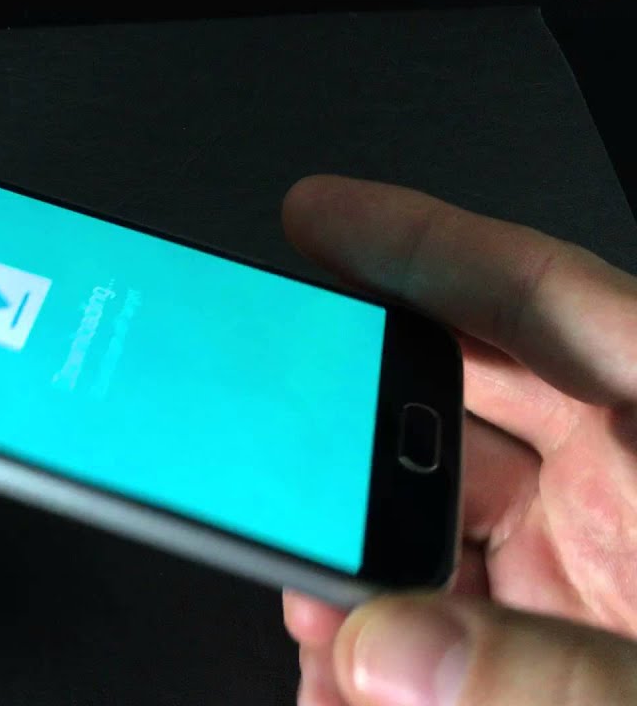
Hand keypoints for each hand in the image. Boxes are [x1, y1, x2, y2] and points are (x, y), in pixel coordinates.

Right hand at [279, 176, 636, 704]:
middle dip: (356, 440)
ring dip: (362, 569)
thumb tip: (392, 650)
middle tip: (283, 467)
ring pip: (439, 526)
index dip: (418, 244)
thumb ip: (563, 674)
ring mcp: (597, 564)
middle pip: (460, 410)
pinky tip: (353, 684)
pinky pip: (449, 615)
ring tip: (314, 618)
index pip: (538, 300)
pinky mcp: (565, 635)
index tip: (317, 221)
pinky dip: (391, 646)